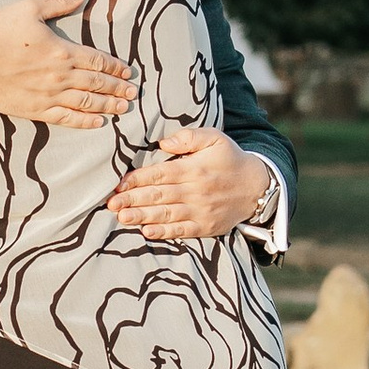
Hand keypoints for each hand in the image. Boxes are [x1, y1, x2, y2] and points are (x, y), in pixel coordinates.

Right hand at [0, 0, 134, 127]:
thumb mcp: (28, 8)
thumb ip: (58, 1)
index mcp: (62, 51)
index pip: (97, 61)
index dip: (115, 67)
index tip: (128, 72)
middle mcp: (60, 76)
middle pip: (97, 84)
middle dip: (118, 89)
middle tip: (133, 93)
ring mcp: (49, 96)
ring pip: (87, 103)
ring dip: (108, 106)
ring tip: (123, 109)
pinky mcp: (37, 110)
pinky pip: (66, 118)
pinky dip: (85, 122)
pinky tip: (98, 123)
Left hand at [107, 124, 277, 242]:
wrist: (257, 186)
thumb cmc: (230, 159)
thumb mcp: (215, 138)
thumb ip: (190, 136)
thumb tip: (165, 141)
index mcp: (194, 168)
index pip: (160, 174)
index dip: (137, 179)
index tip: (118, 184)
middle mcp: (196, 191)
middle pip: (159, 195)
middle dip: (133, 199)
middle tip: (111, 204)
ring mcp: (201, 211)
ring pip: (166, 214)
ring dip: (142, 216)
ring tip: (122, 217)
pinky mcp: (205, 226)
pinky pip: (182, 231)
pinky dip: (164, 232)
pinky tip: (147, 232)